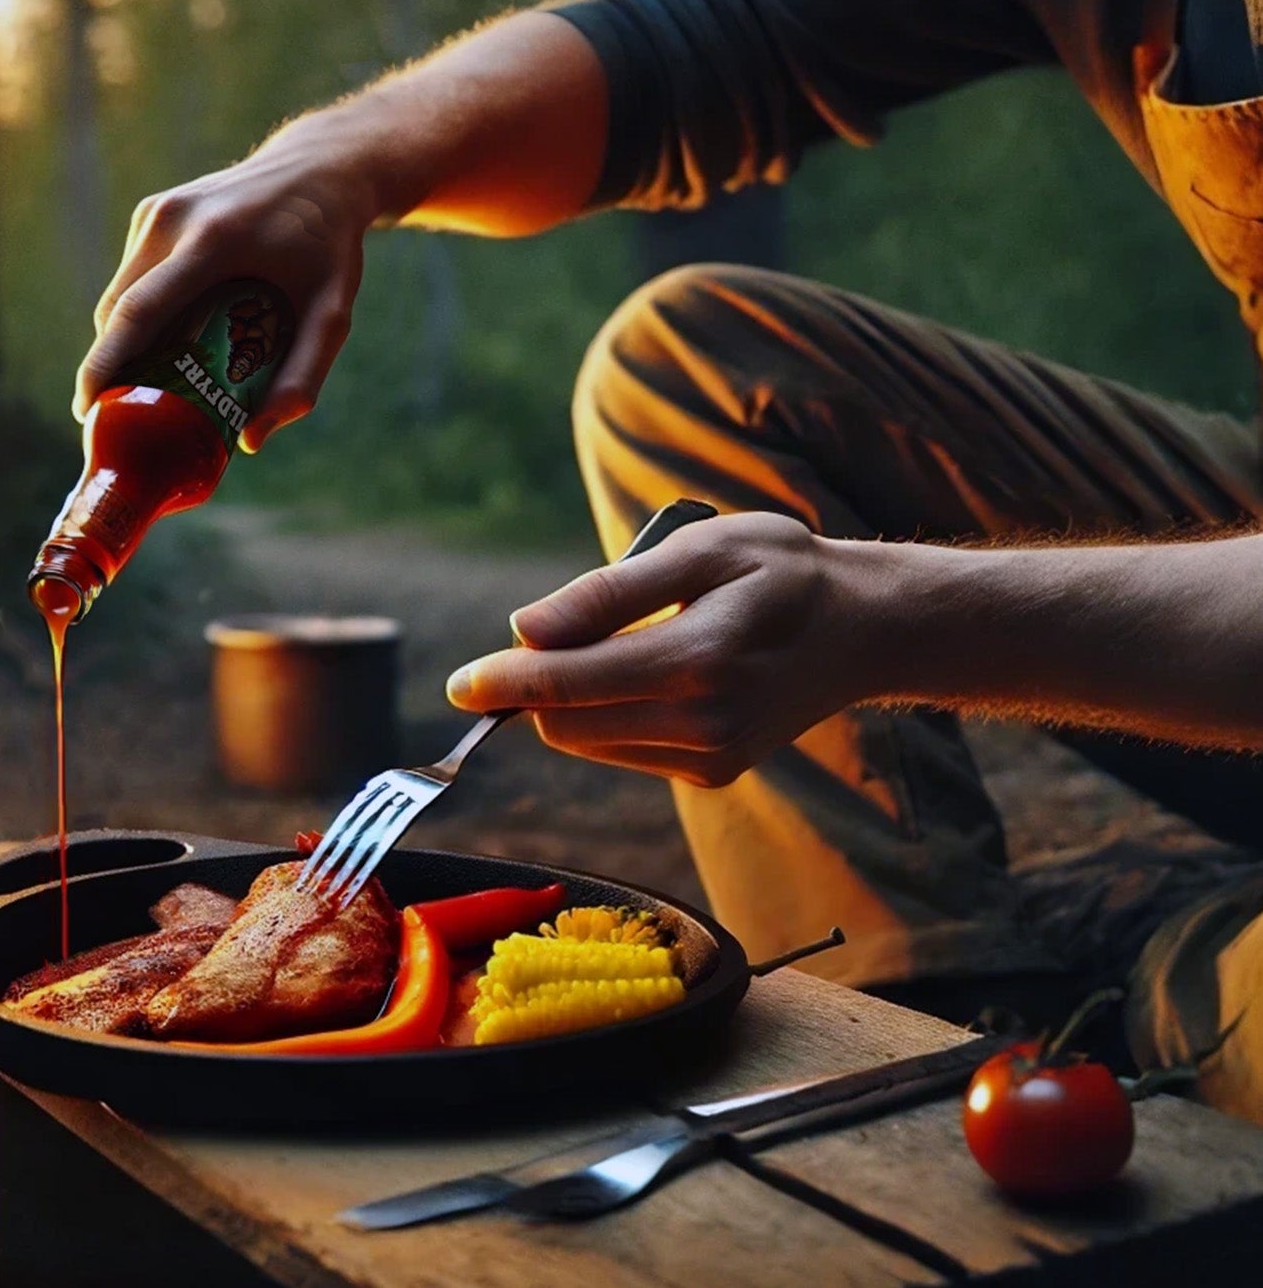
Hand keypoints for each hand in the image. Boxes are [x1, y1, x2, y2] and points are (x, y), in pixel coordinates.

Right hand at [73, 112, 383, 452]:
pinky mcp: (154, 209)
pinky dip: (138, 314)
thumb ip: (302, 374)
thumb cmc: (330, 248)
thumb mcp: (332, 312)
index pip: (139, 311)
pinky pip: (134, 277)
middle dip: (108, 367)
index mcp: (214, 240)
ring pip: (119, 295)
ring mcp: (159, 210)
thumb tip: (249, 441)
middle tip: (117, 419)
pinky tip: (166, 344)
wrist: (320, 169)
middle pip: (118, 311)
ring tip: (142, 389)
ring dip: (122, 343)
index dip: (105, 365)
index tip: (86, 411)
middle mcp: (174, 219)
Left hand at [445, 513, 875, 786]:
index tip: (459, 684)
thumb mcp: (699, 550)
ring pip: (588, 742)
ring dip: (574, 699)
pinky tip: (651, 671)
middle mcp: (703, 724)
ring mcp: (711, 757)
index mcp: (697, 661)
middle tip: (559, 628)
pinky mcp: (715, 773)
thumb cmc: (782, 570)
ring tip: (628, 639)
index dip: (504, 683)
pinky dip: (609, 715)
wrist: (864, 628)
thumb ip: (609, 593)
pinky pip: (623, 750)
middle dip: (538, 685)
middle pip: (567, 724)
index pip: (569, 685)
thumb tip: (524, 629)